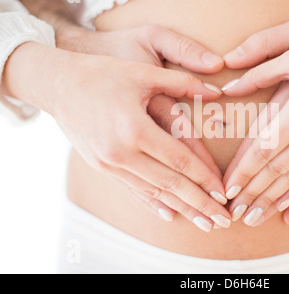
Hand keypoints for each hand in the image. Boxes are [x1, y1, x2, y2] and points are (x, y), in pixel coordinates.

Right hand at [60, 25, 227, 226]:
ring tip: (204, 222)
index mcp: (134, 128)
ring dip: (182, 208)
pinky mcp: (102, 167)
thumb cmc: (102, 74)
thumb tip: (217, 92)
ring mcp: (109, 163)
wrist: (57, 85)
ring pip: (153, 191)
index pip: (180, 159)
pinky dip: (153, 203)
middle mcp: (121, 152)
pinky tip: (170, 215)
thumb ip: (182, 82)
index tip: (225, 192)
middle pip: (170, 183)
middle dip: (200, 202)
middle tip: (222, 219)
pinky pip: (133, 190)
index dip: (205, 177)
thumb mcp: (142, 72)